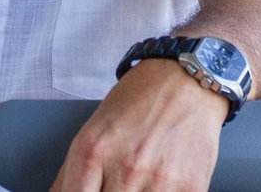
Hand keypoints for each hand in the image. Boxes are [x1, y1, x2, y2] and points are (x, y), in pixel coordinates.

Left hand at [50, 58, 228, 191]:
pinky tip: (159, 183)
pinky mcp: (190, 188)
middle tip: (116, 183)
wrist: (187, 80)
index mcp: (93, 151)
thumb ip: (70, 172)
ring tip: (138, 182)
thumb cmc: (140, 99)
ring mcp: (158, 182)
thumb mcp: (94, 127)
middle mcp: (125, 169)